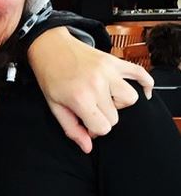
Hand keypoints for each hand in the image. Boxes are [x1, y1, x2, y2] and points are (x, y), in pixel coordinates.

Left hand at [28, 27, 153, 153]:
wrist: (50, 47)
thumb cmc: (50, 77)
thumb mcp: (54, 106)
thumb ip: (72, 129)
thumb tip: (88, 147)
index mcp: (81, 98)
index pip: (103, 127)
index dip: (94, 129)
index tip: (86, 122)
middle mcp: (98, 85)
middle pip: (115, 116)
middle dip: (103, 117)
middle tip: (91, 110)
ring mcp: (109, 71)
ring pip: (131, 98)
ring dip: (120, 103)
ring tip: (105, 98)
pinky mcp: (115, 61)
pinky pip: (141, 74)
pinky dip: (146, 84)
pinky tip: (142, 92)